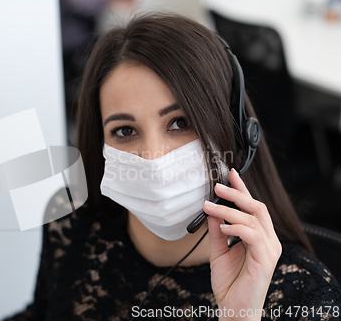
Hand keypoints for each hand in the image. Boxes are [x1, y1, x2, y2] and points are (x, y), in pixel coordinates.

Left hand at [202, 168, 281, 320]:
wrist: (233, 309)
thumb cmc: (229, 282)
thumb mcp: (218, 251)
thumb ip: (217, 230)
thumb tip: (211, 208)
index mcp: (259, 237)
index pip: (252, 207)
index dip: (242, 188)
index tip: (230, 173)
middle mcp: (268, 241)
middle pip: (257, 207)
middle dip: (236, 194)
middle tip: (217, 186)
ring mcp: (269, 250)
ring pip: (253, 218)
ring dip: (229, 210)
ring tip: (210, 206)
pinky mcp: (265, 261)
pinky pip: (253, 236)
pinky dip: (237, 228)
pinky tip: (223, 227)